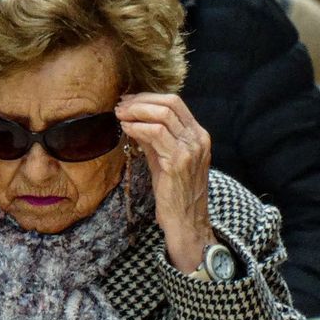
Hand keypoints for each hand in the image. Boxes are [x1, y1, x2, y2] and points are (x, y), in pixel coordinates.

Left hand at [116, 93, 214, 272]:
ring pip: (162, 114)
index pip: (175, 103)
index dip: (149, 98)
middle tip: (121, 106)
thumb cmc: (175, 194)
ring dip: (136, 111)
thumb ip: (154, 139)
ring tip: (120, 116)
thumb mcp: (165, 159)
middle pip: (170, 103)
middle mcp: (198, 139)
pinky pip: (155, 133)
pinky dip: (137, 127)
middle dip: (141, 101)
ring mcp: (190, 149)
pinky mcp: (178, 161)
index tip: (129, 101)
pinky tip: (126, 129)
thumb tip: (134, 120)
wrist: (186, 221)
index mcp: (198, 135)